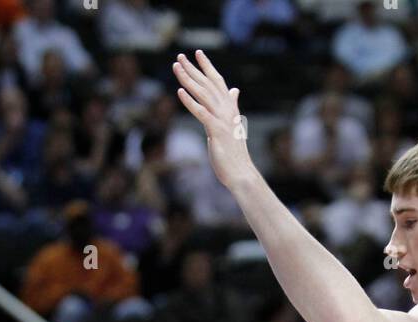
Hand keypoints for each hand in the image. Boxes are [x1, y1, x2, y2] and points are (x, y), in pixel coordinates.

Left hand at [172, 50, 254, 191]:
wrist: (241, 172)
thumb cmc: (234, 152)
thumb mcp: (232, 125)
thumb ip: (231, 106)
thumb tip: (234, 91)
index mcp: (230, 108)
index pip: (218, 82)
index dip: (208, 67)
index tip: (198, 53)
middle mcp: (227, 110)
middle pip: (207, 84)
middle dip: (193, 69)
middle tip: (180, 56)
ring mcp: (222, 120)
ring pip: (203, 94)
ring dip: (188, 79)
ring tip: (176, 68)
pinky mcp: (216, 131)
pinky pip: (201, 113)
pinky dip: (190, 102)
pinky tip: (180, 92)